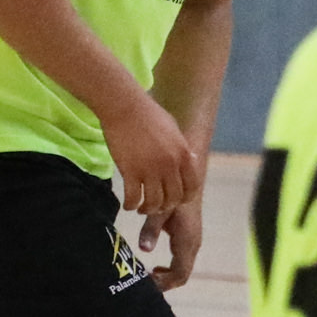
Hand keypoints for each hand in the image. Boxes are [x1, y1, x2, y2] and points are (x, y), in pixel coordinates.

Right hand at [99, 92, 199, 215]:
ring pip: (154, 202)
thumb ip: (183, 148)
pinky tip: (127, 205)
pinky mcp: (130, 172)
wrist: (124, 107)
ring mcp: (150, 170)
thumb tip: (190, 160)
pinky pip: (133, 197)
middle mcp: (170, 166)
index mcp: (184, 155)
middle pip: (173, 198)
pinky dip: (130, 205)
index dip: (184, 198)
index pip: (191, 187)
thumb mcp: (174, 130)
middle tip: (155, 206)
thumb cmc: (148, 114)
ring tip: (141, 208)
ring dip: (148, 209)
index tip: (174, 201)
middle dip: (165, 206)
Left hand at [138, 201, 202, 290]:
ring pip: (182, 270)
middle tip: (142, 283)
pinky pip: (181, 262)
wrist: (189, 181)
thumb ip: (151, 229)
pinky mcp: (188, 240)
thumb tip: (144, 249)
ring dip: (166, 277)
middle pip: (181, 275)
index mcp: (187, 242)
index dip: (163, 283)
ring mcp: (192, 243)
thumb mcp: (159, 212)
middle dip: (163, 283)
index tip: (145, 283)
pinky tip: (155, 267)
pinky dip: (169, 269)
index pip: (179, 273)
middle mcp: (192, 246)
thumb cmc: (174, 195)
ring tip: (147, 277)